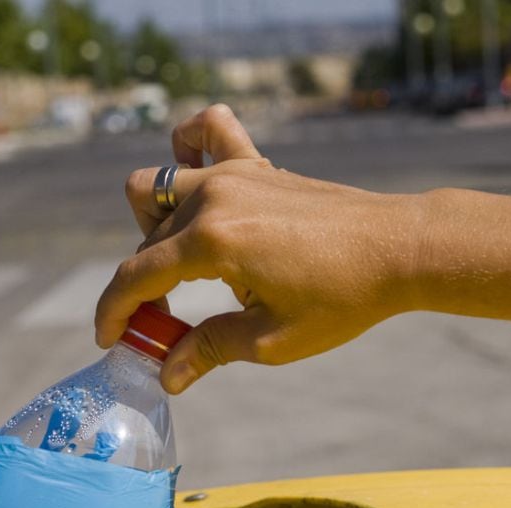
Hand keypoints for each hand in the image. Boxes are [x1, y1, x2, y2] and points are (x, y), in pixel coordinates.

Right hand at [96, 104, 421, 393]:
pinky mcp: (258, 164)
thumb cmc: (343, 298)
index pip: (137, 276)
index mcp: (212, 243)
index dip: (114, 312)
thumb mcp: (272, 339)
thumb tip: (167, 374)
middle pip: (147, 240)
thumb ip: (209, 349)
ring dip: (155, 227)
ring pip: (159, 188)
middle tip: (169, 323)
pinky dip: (188, 147)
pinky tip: (195, 177)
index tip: (110, 339)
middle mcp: (214, 198)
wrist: (400, 249)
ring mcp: (235, 173)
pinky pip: (207, 131)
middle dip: (144, 286)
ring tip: (186, 264)